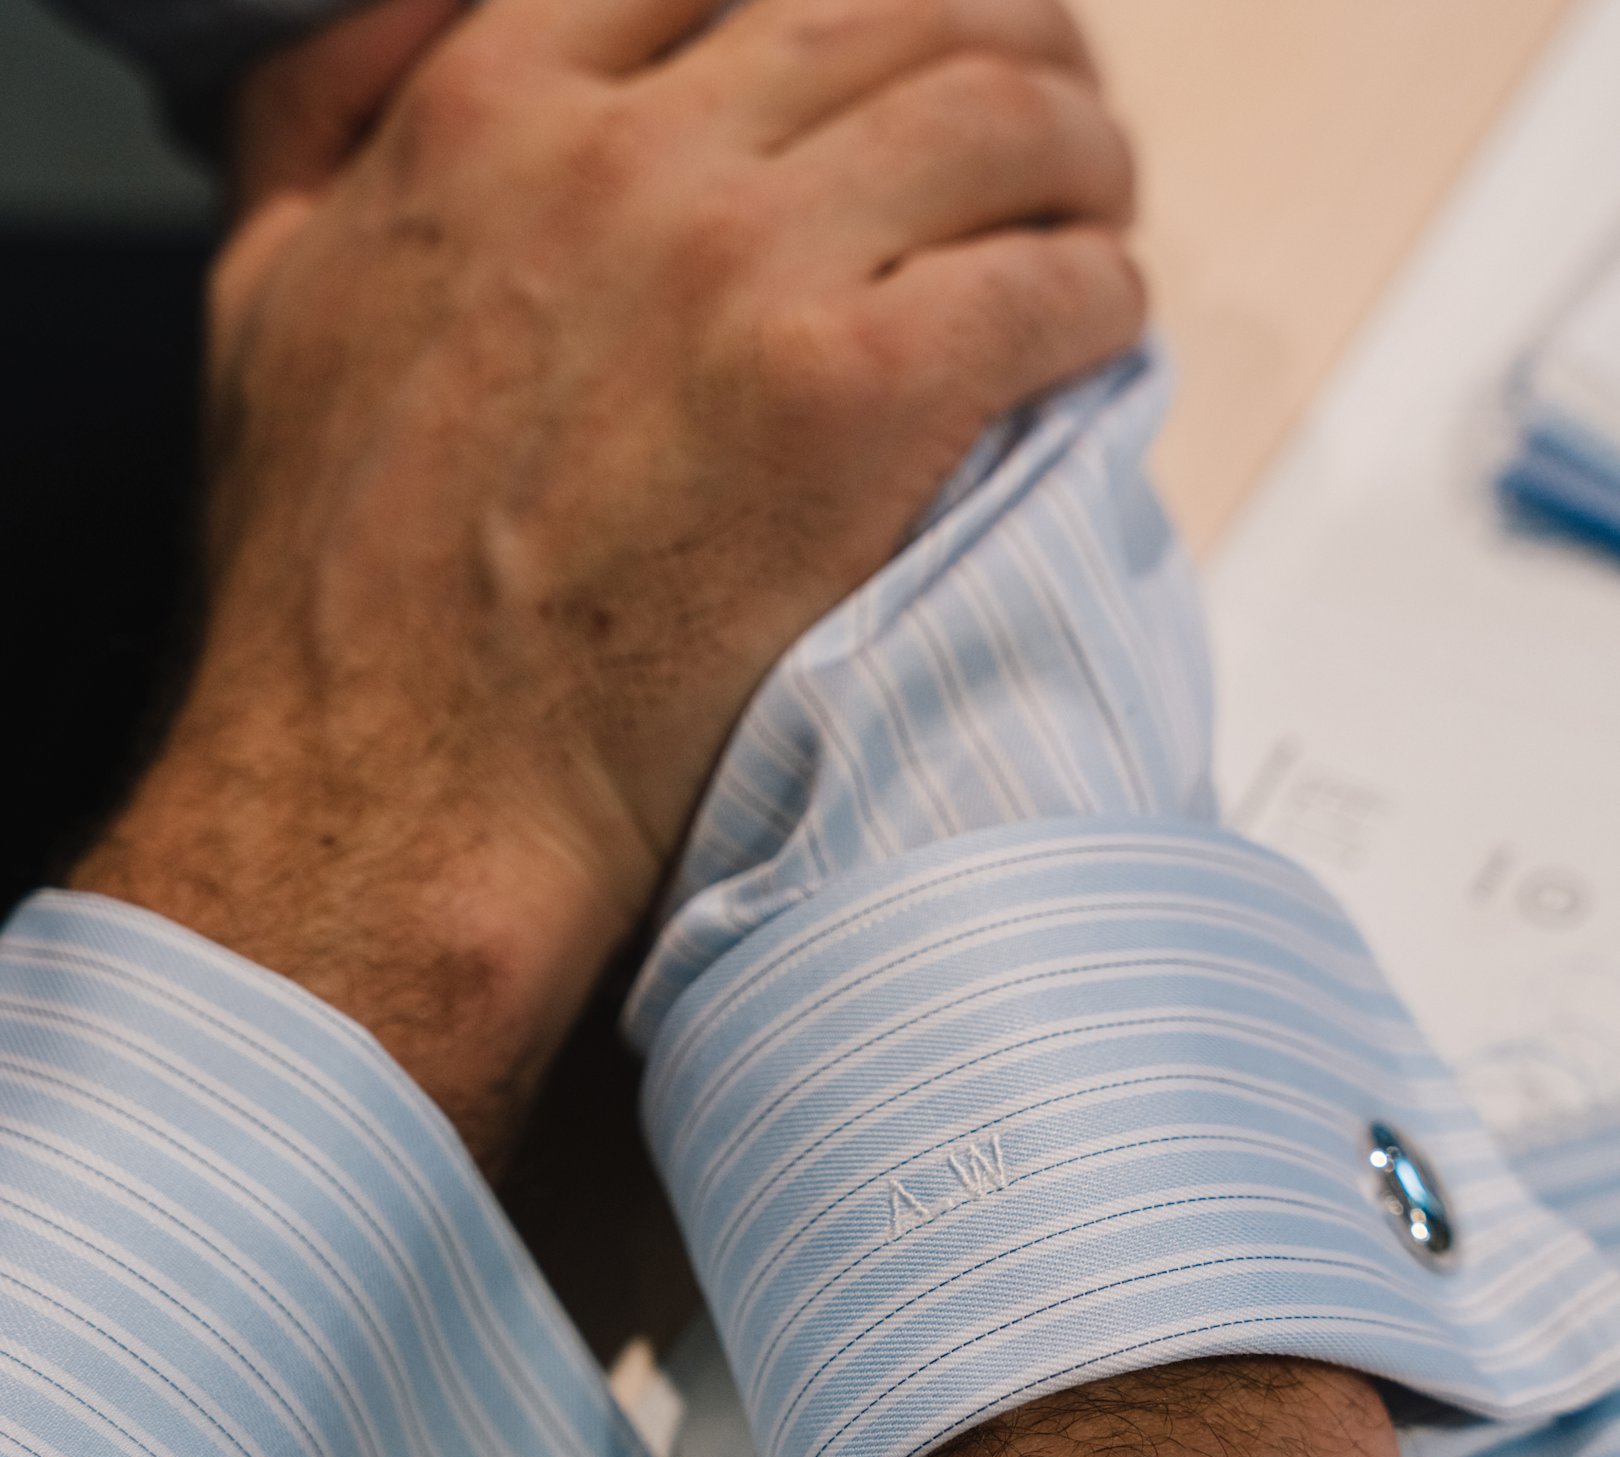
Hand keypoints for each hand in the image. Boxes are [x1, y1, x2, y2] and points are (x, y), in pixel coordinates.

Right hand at [75, 0, 1144, 1168]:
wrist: (397, 785)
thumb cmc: (337, 590)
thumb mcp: (265, 300)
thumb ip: (329, 124)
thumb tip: (402, 26)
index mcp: (495, 110)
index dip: (848, 0)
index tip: (899, 49)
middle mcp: (633, 159)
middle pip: (897, 6)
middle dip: (1006, 44)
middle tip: (1050, 117)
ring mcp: (747, 271)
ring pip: (998, 115)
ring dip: (1080, 152)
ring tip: (1095, 209)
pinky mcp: (851, 401)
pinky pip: (1044, 286)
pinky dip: (1100, 292)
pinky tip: (1100, 328)